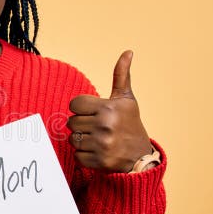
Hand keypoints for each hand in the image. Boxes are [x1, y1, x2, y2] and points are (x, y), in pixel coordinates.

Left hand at [67, 50, 152, 171]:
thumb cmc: (131, 124)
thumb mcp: (127, 99)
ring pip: (72, 139)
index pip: (74, 104)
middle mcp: (104, 125)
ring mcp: (101, 144)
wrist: (141, 157)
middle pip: (71, 122)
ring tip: (98, 140)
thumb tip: (127, 51)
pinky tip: (98, 152)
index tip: (93, 113)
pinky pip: (76, 156)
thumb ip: (121, 75)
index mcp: (108, 108)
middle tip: (97, 128)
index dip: (81, 109)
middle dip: (81, 125)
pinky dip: (84, 155)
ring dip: (82, 140)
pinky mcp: (98, 161)